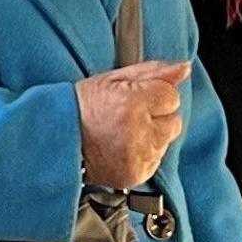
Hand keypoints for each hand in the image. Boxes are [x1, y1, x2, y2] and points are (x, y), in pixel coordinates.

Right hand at [75, 59, 188, 188]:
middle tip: (128, 116)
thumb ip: (153, 72)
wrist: (59, 141)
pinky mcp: (137, 173)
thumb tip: (183, 68)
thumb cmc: (82, 107)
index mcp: (132, 103)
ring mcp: (138, 156)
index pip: (171, 96)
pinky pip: (156, 160)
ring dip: (152, 135)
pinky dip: (144, 153)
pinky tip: (123, 147)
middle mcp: (138, 131)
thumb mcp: (114, 79)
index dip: (154, 96)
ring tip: (123, 133)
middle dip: (157, 116)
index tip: (136, 99)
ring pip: (166, 140)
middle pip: (174, 120)